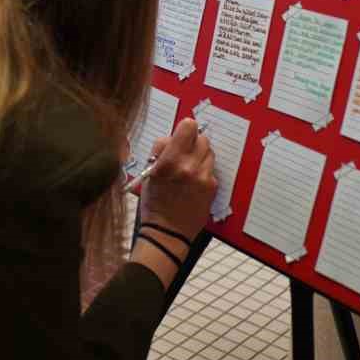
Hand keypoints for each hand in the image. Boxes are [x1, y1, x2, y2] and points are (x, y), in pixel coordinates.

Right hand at [136, 118, 215, 244]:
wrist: (167, 232)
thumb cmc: (153, 203)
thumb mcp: (148, 173)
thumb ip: (161, 151)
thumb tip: (173, 138)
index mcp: (169, 161)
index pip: (188, 127)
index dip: (185, 128)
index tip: (182, 134)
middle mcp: (189, 166)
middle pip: (202, 138)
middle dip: (193, 142)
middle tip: (184, 152)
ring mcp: (203, 177)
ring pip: (208, 152)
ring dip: (200, 155)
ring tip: (188, 168)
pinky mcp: (212, 187)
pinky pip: (211, 168)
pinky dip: (203, 171)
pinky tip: (193, 182)